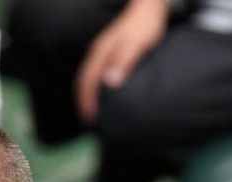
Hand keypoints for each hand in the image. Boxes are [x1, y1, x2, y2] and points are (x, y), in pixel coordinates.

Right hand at [75, 0, 169, 122]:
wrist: (148, 8)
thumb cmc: (145, 26)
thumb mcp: (137, 44)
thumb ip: (124, 61)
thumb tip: (109, 83)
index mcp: (101, 53)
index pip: (87, 81)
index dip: (87, 101)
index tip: (90, 118)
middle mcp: (97, 53)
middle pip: (83, 80)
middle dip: (83, 101)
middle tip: (88, 121)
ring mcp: (101, 52)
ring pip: (87, 77)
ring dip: (87, 95)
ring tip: (92, 112)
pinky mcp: (107, 53)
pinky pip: (94, 73)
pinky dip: (93, 87)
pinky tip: (101, 95)